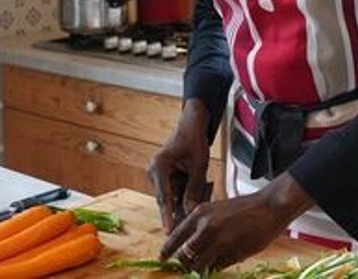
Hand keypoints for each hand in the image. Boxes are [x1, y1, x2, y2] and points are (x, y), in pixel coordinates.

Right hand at [148, 99, 213, 232]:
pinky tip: (198, 184)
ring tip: (203, 186)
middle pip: (167, 198)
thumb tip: (191, 211)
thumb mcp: (198, 165)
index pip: (164, 197)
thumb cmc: (194, 141)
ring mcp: (157, 175)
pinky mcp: (163, 177)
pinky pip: (174, 190)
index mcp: (159, 166)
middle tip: (196, 212)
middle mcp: (153, 171)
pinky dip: (186, 191)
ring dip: (186, 197)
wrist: (191, 125)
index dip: (167, 216)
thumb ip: (194, 189)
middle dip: (182, 206)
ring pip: (172, 196)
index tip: (169, 231)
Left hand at [157, 172, 314, 272]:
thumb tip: (187, 245)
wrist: (268, 208)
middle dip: (184, 263)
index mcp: (200, 214)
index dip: (167, 251)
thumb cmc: (242, 209)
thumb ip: (201, 226)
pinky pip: (217, 267)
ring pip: (198, 265)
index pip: (175, 237)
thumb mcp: (216, 211)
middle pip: (184, 255)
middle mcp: (206, 227)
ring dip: (200, 269)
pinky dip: (216, 267)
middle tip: (187, 266)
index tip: (163, 258)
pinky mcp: (232, 253)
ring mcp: (219, 241)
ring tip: (205, 266)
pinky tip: (223, 259)